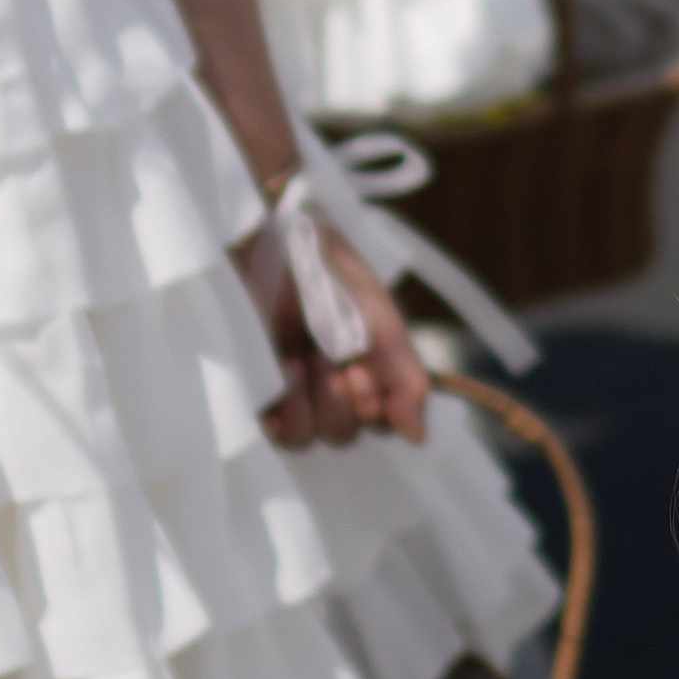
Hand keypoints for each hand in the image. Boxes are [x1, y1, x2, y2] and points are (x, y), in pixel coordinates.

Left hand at [243, 212, 436, 450]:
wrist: (273, 239)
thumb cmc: (329, 271)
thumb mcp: (379, 321)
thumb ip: (405, 379)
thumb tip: (419, 440)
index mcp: (367, 369)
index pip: (382, 422)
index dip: (376, 407)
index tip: (361, 369)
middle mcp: (331, 387)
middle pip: (347, 433)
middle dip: (341, 400)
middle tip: (330, 358)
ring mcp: (293, 392)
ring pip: (313, 437)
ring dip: (311, 402)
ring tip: (299, 358)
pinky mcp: (259, 393)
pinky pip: (278, 433)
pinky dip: (284, 409)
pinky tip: (281, 372)